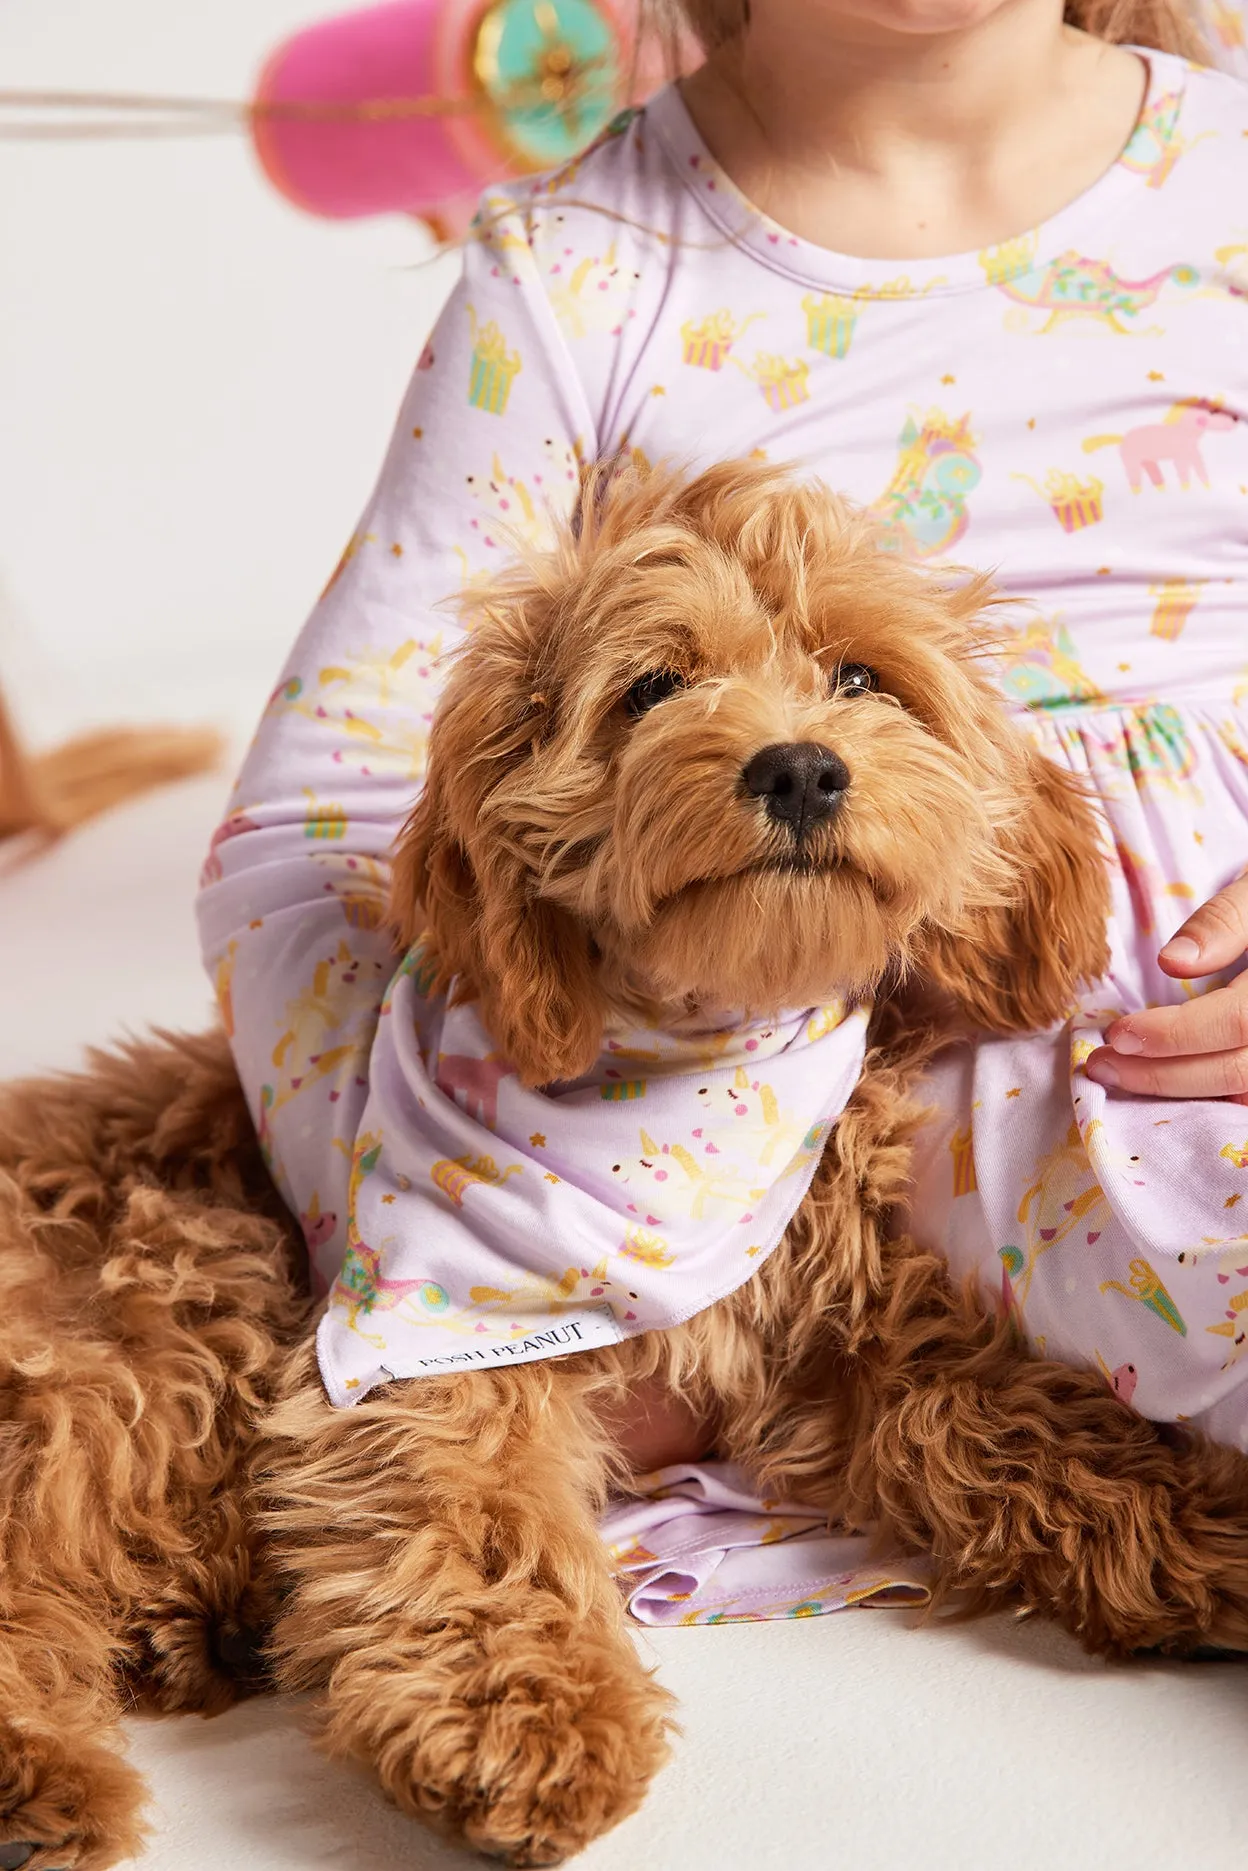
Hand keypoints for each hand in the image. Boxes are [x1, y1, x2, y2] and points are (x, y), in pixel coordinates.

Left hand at [1085, 870, 1247, 1104]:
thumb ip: (1222, 921)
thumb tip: (1172, 962)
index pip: (1236, 1020)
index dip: (1174, 1034)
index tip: (1118, 1033)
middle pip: (1239, 1069)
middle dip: (1164, 1075)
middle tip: (1103, 1066)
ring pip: (1245, 1090)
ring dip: (1182, 1092)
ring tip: (1125, 1076)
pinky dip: (1211, 1093)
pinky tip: (1169, 1080)